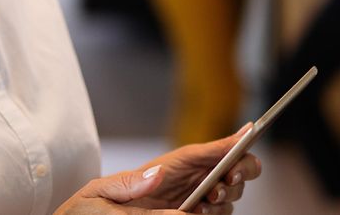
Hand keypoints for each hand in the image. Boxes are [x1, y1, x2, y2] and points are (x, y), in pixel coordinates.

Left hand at [54, 126, 261, 214]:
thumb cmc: (89, 211)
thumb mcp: (100, 194)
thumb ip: (129, 185)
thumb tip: (158, 175)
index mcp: (164, 169)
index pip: (201, 152)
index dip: (228, 141)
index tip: (250, 132)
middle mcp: (182, 185)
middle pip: (227, 169)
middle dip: (240, 169)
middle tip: (231, 177)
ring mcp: (188, 204)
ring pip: (228, 195)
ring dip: (230, 195)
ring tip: (212, 200)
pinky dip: (219, 213)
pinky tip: (203, 212)